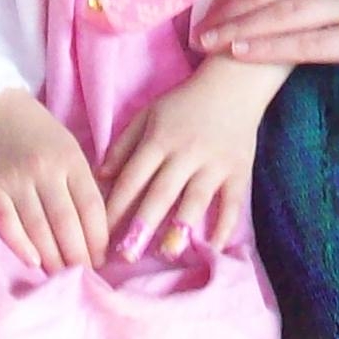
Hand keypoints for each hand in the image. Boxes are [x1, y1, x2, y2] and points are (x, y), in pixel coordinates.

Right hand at [0, 89, 111, 273]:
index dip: (99, 238)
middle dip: (78, 256)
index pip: (91, 206)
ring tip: (63, 276)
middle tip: (85, 276)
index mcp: (70, 158)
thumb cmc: (37, 132)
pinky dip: (22, 246)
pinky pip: (8, 225)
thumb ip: (81, 182)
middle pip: (66, 222)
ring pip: (39, 229)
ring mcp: (16, 179)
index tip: (103, 260)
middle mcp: (44, 169)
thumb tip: (96, 228)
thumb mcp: (68, 147)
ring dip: (53, 258)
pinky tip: (34, 262)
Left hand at [99, 57, 277, 258]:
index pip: (133, 178)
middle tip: (125, 257)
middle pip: (161, 192)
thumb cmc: (185, 102)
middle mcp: (186, 152)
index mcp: (159, 139)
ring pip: (196, 199)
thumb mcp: (149, 114)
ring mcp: (215, 162)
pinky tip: (214, 248)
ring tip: (166, 255)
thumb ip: (124, 145)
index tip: (99, 235)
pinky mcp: (239, 169)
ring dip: (180, 227)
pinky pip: (232, 201)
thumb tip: (100, 177)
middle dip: (142, 225)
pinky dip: (225, 225)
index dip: (115, 208)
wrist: (234, 82)